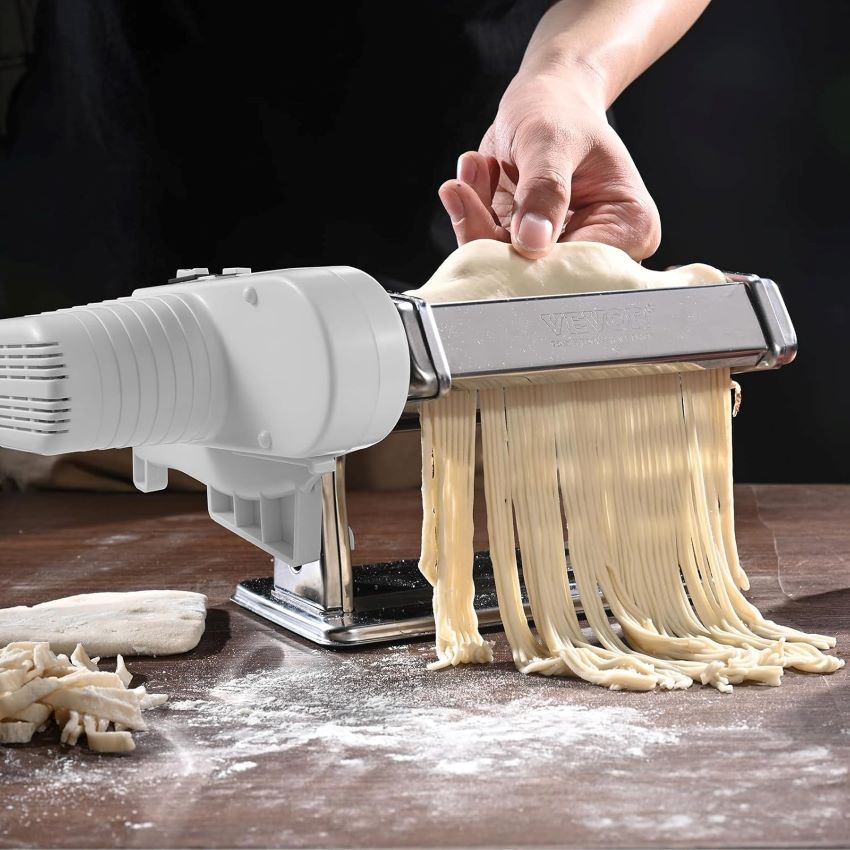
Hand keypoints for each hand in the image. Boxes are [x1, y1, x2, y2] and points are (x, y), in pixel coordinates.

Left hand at [439, 70, 660, 259]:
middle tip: (463, 190)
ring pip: (504, 265)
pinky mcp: (522, 247)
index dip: (540, 258)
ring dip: (475, 217)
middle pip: (539, 273)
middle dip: (492, 233)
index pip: (583, 266)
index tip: (504, 224)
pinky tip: (474, 172)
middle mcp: (597, 248)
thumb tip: (532, 240)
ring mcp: (556, 251)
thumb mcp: (552, 141)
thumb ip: (544, 189)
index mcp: (630, 227)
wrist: (546, 99)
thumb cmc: (561, 111)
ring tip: (475, 166)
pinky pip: (486, 249)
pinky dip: (471, 212)